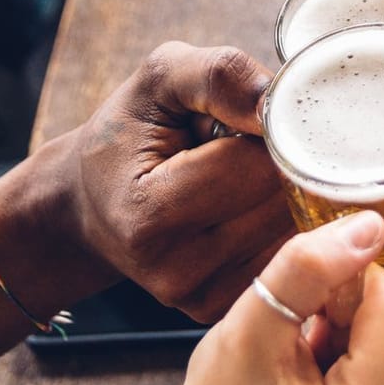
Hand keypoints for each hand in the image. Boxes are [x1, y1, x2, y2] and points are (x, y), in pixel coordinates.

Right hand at [2, 43, 293, 321]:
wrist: (90, 202)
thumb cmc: (129, 134)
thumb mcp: (159, 80)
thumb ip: (220, 76)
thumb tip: (279, 101)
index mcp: (150, 213)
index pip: (257, 166)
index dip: (273, 130)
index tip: (256, 115)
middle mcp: (176, 269)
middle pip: (282, 203)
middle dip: (283, 162)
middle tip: (246, 145)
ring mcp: (201, 296)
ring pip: (293, 232)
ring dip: (284, 194)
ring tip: (240, 177)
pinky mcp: (222, 308)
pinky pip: (286, 258)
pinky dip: (280, 225)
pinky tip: (246, 206)